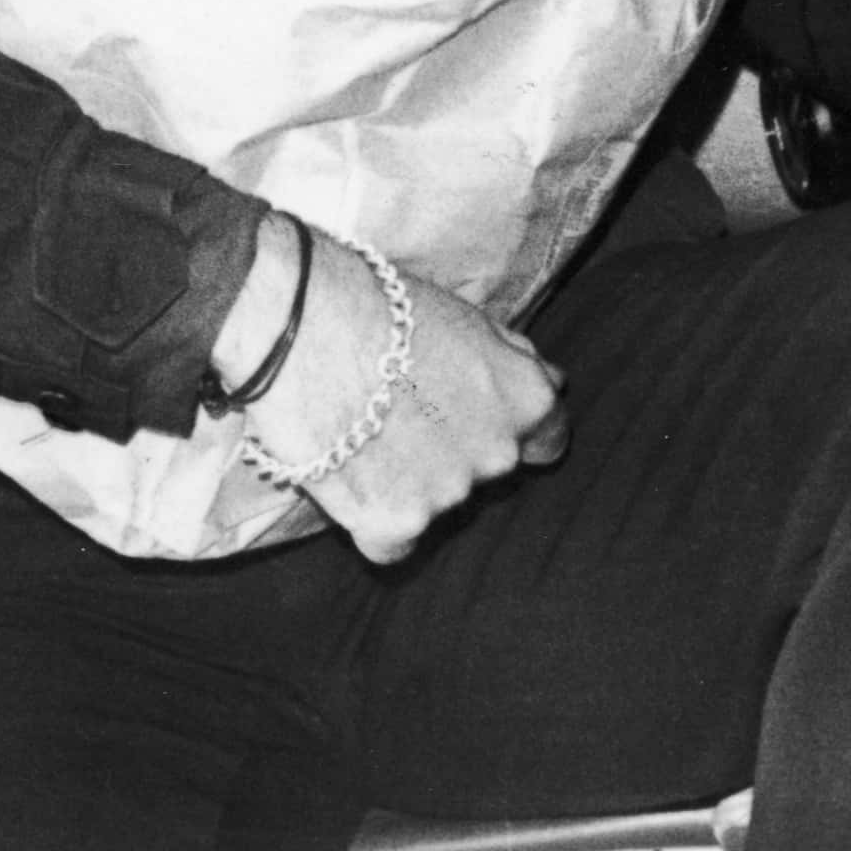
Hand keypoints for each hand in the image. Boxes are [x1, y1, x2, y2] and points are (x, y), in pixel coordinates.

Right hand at [245, 234, 564, 566]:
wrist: (300, 326)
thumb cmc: (380, 307)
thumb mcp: (468, 319)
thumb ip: (511, 363)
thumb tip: (549, 382)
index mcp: (527, 399)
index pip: (548, 438)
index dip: (512, 432)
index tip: (476, 424)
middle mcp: (499, 453)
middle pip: (485, 472)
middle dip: (452, 455)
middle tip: (398, 420)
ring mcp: (449, 493)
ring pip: (435, 503)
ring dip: (408, 484)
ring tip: (361, 437)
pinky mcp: (394, 522)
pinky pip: (393, 543)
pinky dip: (372, 522)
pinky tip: (347, 481)